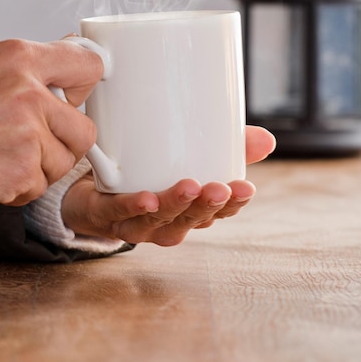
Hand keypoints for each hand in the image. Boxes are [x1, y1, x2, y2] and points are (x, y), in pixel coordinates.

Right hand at [0, 39, 103, 215]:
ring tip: (0, 157)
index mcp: (17, 57)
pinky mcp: (22, 165)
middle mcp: (27, 88)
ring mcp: (27, 128)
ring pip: (65, 160)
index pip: (88, 63)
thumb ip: (30, 71)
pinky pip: (43, 184)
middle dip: (61, 144)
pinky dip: (20, 188)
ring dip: (38, 168)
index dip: (86, 86)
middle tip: (26, 143)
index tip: (81, 96)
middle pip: (85, 127)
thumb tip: (71, 50)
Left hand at [61, 125, 275, 245]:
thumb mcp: (190, 157)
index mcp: (190, 210)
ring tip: (188, 187)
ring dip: (175, 204)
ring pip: (160, 219)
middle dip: (207, 205)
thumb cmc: (150, 177)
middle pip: (192, 219)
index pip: (219, 212)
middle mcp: (168, 222)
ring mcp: (138, 222)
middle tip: (220, 188)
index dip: (233, 204)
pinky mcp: (108, 213)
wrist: (93, 195)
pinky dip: (134, 206)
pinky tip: (146, 197)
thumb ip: (228, 146)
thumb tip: (267, 139)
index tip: (246, 188)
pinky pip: (121, 212)